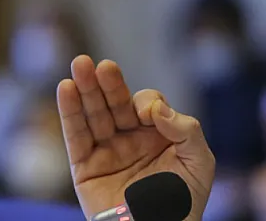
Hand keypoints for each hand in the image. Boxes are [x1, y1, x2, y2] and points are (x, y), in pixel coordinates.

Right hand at [57, 55, 214, 219]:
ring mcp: (108, 152)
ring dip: (85, 89)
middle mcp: (131, 138)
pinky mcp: (86, 169)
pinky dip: (69, 113)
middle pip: (116, 103)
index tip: (147, 115)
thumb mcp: (200, 161)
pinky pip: (75, 138)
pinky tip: (66, 88)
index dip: (145, 102)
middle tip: (95, 63)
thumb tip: (156, 107)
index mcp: (159, 133)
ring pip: (94, 115)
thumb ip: (186, 129)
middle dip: (107, 83)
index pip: (147, 105)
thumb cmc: (184, 202)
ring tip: (79, 64)